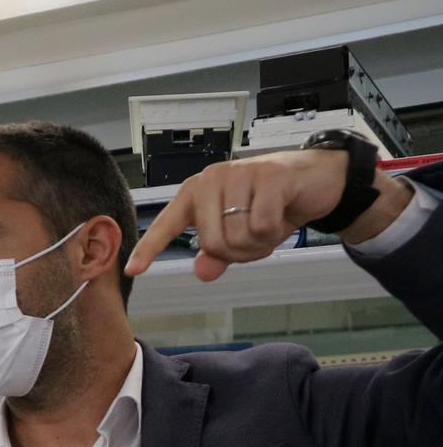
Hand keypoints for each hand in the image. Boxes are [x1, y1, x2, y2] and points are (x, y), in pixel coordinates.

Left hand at [126, 148, 406, 281]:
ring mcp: (238, 174)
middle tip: (257, 237)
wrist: (316, 180)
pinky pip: (261, 227)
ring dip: (258, 244)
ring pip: (237, 236)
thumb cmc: (271, 206)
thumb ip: (218, 254)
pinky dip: (274, 232)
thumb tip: (203, 272)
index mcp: (196, 193)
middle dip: (238, 252)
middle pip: (211, 243)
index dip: (149, 249)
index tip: (131, 270)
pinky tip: (283, 214)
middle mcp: (211, 180)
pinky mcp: (268, 176)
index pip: (167, 224)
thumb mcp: (242, 235)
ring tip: (270, 223)